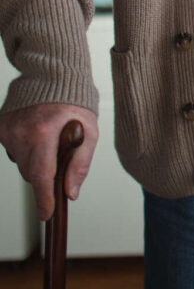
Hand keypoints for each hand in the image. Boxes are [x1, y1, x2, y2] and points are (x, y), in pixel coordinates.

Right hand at [0, 103, 98, 219]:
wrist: (54, 75)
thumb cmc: (75, 101)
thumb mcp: (89, 130)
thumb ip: (81, 163)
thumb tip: (71, 192)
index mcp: (44, 132)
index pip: (41, 175)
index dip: (44, 198)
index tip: (47, 214)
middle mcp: (21, 132)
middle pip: (31, 172)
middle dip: (46, 173)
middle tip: (60, 156)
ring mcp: (8, 129)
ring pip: (21, 163)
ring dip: (36, 160)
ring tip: (50, 138)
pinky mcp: (0, 127)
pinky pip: (13, 151)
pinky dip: (25, 149)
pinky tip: (37, 133)